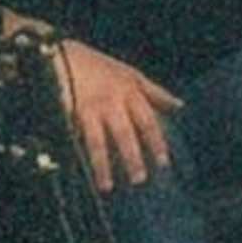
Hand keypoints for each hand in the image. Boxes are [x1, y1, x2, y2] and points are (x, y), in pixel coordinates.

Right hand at [48, 39, 181, 189]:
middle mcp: (111, 101)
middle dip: (132, 158)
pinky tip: (80, 172)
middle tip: (140, 179)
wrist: (62, 55)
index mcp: (130, 92)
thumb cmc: (100, 68)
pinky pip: (75, 140)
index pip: (148, 121)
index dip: (156, 143)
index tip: (163, 163)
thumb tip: (179, 106)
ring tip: (107, 187)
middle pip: (125, 134)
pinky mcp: (67, 115)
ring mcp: (88, 109)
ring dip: (103, 166)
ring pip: (98, 142)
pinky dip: (78, 157)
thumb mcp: (131, 74)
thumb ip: (155, 92)